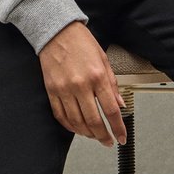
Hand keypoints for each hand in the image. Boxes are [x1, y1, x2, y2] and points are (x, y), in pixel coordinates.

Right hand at [38, 21, 127, 146]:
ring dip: (87, 134)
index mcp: (97, 76)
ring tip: (94, 135)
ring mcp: (64, 89)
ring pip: (77, 122)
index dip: (118, 128)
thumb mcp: (104, 59)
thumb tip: (120, 104)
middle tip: (108, 141)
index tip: (121, 137)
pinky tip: (77, 128)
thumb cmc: (80, 42)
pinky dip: (70, 126)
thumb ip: (113, 84)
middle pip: (94, 121)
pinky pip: (60, 115)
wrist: (57, 31)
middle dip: (103, 136)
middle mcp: (81, 85)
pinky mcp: (52, 90)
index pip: (111, 110)